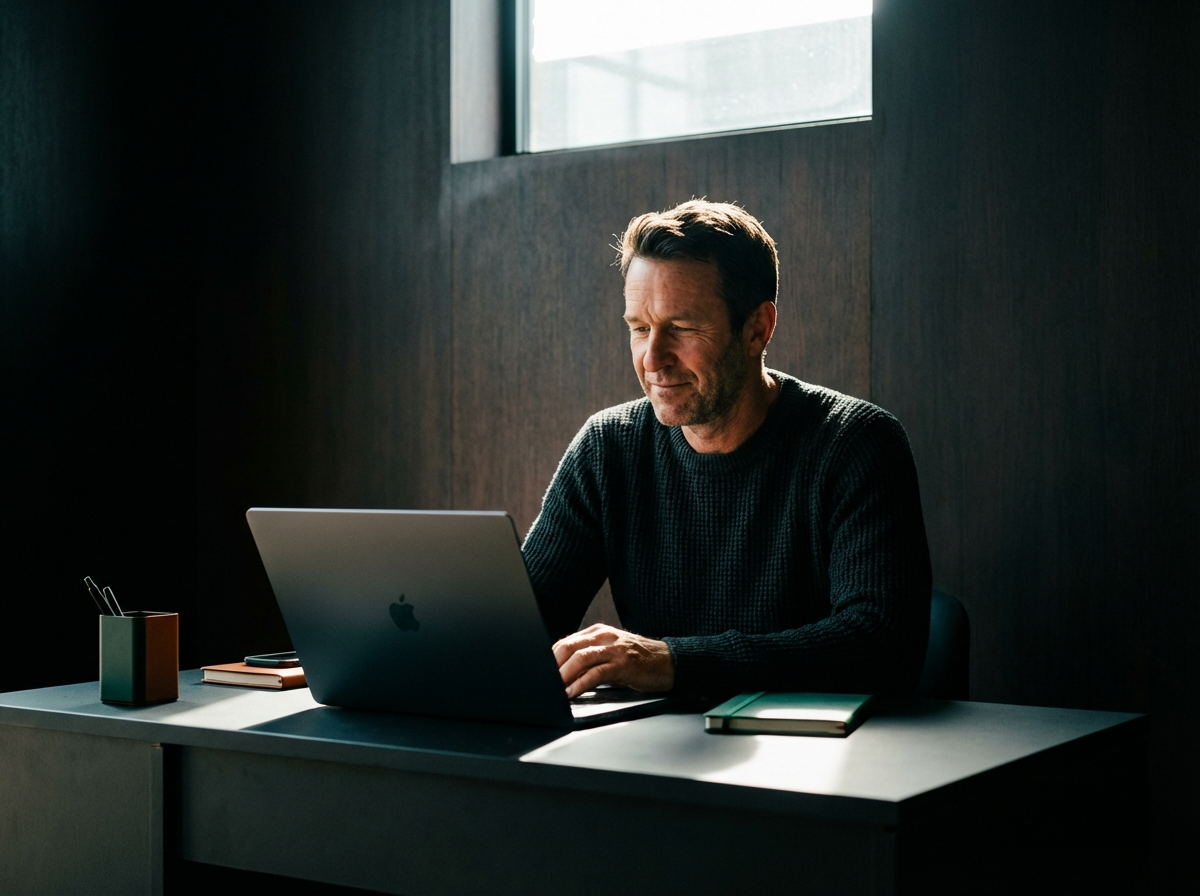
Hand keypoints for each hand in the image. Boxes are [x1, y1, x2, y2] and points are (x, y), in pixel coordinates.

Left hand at [552, 624, 674, 697]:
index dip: (550, 658)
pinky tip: (573, 692)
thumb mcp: (610, 652)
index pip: (566, 642)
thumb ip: (589, 656)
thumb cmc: (637, 660)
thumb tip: (563, 671)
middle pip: (569, 647)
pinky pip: (596, 673)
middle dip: (553, 666)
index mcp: (598, 632)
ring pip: (580, 658)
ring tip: (556, 688)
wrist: (668, 662)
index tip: (541, 672)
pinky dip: (581, 684)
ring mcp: (614, 649)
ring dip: (564, 675)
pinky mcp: (623, 664)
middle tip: (544, 681)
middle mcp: (604, 636)